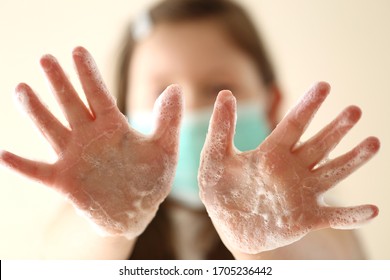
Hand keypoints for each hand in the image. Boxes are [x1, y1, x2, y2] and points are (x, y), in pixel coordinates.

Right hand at [0, 47, 182, 238]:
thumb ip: (168, 121)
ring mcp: (75, 158)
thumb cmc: (150, 180)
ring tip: (22, 89)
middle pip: (72, 105)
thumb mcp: (165, 151)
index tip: (78, 51)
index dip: (89, 74)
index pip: (99, 95)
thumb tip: (174, 88)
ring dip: (37, 112)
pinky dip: (22, 165)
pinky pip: (39, 172)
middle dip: (60, 83)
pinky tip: (3, 155)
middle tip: (45, 58)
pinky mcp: (65, 181)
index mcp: (114, 127)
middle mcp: (90, 137)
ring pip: (52, 130)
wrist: (135, 212)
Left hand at [198, 82, 379, 253]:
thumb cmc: (220, 190)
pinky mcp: (307, 218)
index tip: (324, 85)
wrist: (229, 226)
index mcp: (272, 152)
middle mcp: (292, 168)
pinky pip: (334, 217)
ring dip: (353, 160)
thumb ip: (221, 129)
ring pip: (333, 172)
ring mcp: (302, 192)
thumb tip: (225, 94)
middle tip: (354, 110)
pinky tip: (372, 211)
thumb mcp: (215, 158)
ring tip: (373, 143)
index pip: (294, 124)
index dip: (308, 106)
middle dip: (336, 128)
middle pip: (319, 144)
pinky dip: (352, 216)